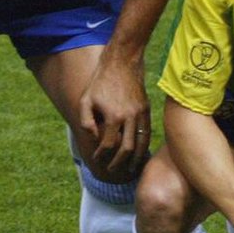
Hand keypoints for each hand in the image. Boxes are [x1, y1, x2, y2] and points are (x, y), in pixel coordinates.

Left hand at [79, 50, 151, 174]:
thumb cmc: (100, 81)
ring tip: (130, 169)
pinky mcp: (146, 109)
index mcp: (113, 116)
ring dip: (135, 159)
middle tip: (111, 170)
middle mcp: (130, 117)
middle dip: (118, 163)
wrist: (122, 62)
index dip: (101, 154)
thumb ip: (86, 121)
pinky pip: (147, 132)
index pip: (109, 144)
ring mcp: (140, 113)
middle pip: (127, 149)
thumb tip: (93, 138)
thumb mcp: (86, 99)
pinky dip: (144, 145)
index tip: (97, 158)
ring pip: (141, 143)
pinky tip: (139, 152)